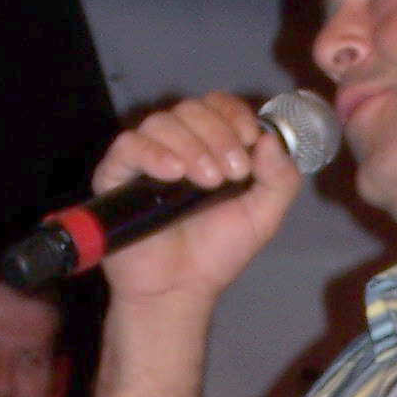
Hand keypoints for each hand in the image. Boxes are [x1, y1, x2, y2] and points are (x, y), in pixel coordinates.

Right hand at [91, 92, 303, 305]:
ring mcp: (145, 159)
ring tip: (207, 182)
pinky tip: (173, 173)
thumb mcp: (263, 217)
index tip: (250, 140)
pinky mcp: (116, 175)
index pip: (218, 106)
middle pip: (192, 109)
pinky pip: (128, 145)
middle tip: (233, 173)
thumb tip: (271, 140)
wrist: (180, 290)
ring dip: (192, 146)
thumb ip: (280, 180)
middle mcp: (177, 146)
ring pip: (162, 122)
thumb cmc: (215, 254)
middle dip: (219, 135)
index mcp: (210, 147)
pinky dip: (153, 153)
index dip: (235, 114)